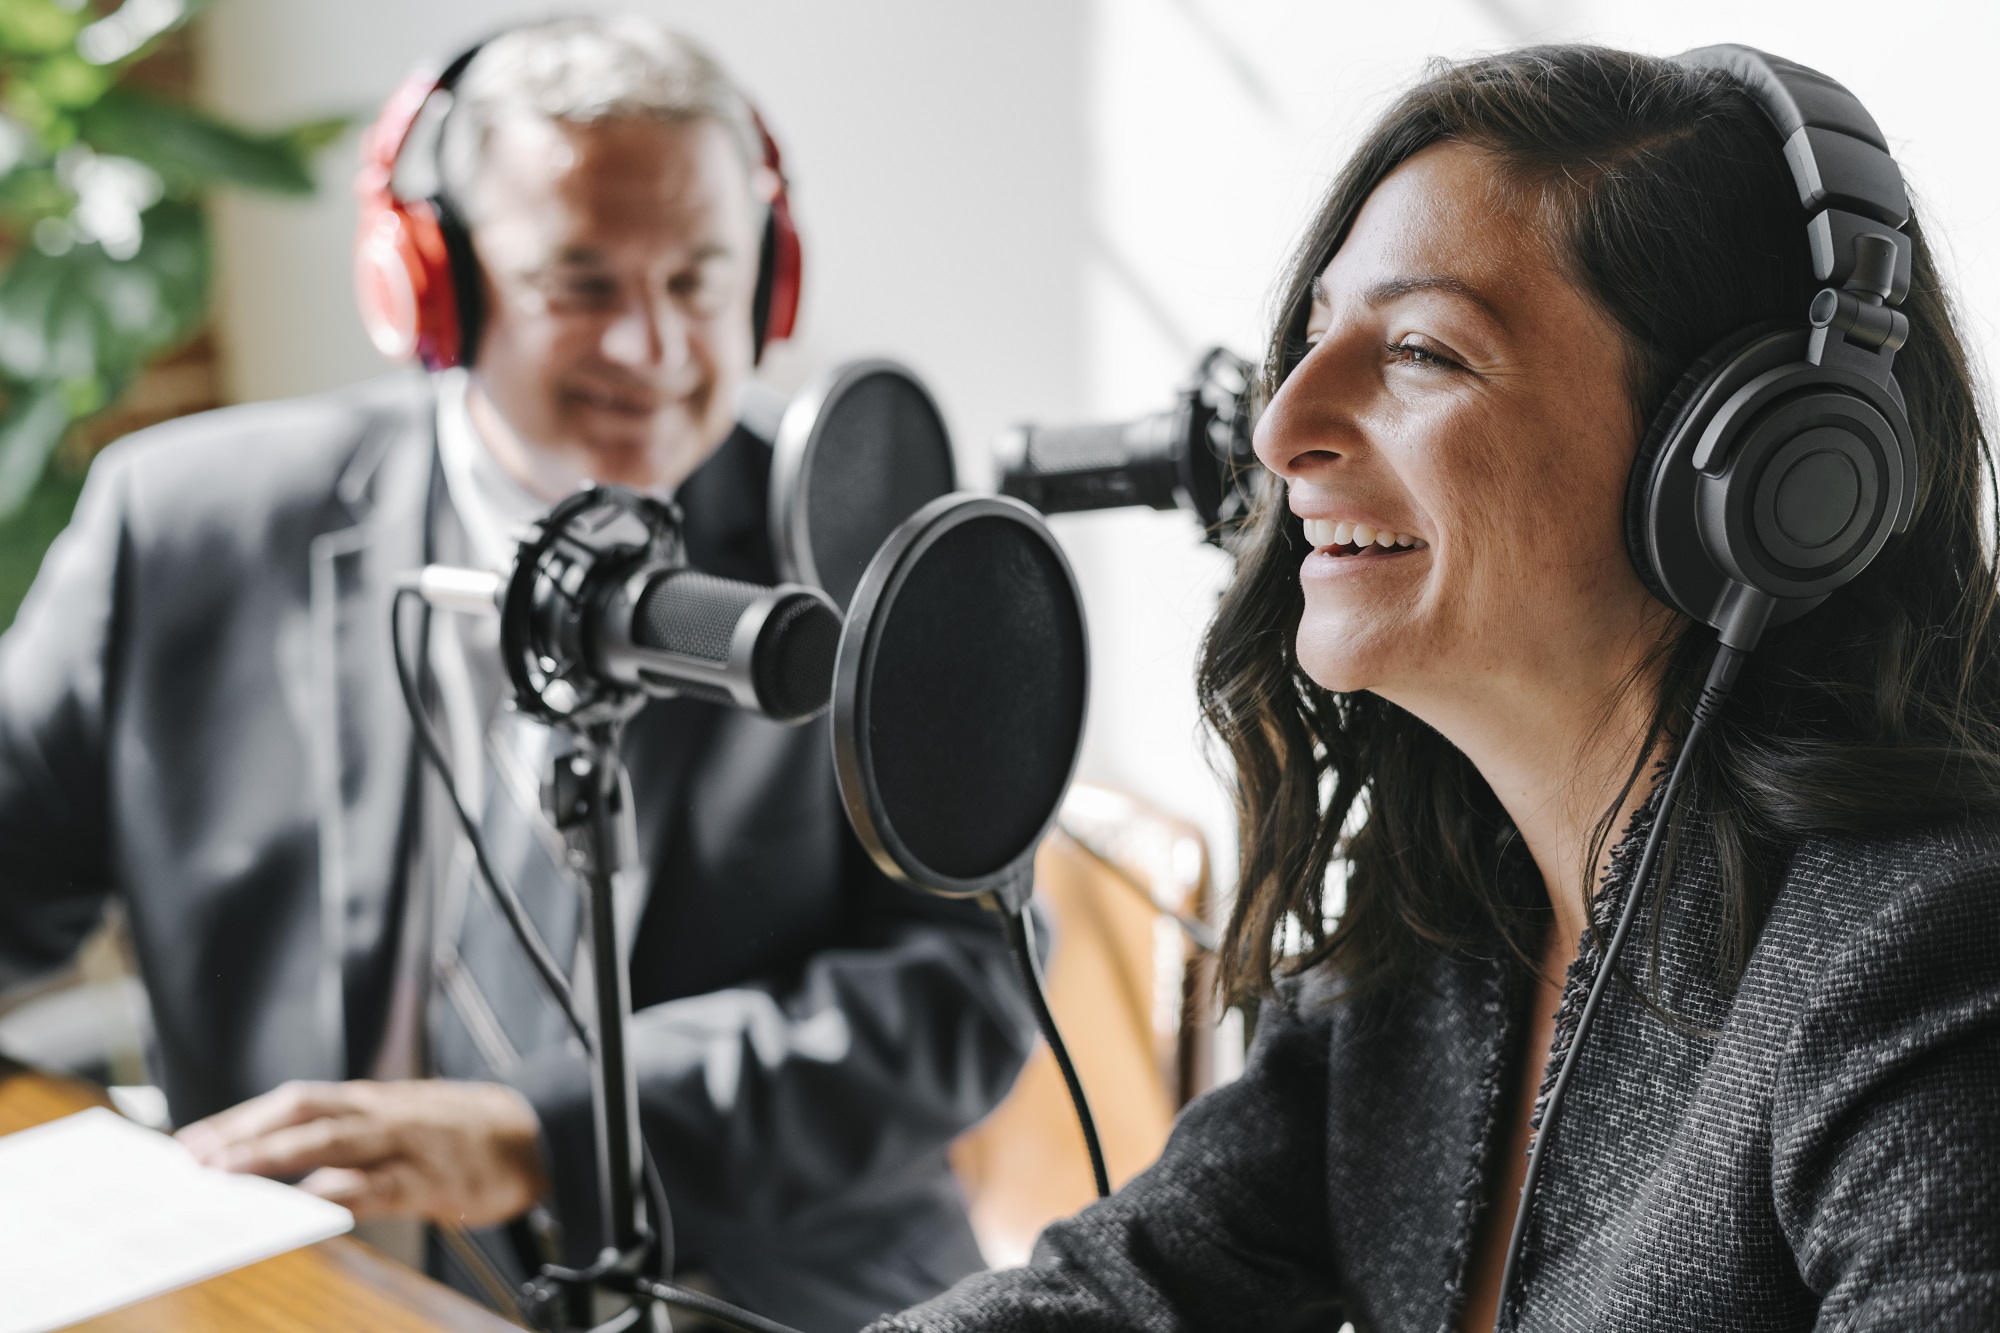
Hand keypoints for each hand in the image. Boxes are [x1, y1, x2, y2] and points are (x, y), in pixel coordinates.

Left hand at [176, 1079, 550, 1226]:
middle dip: (245, 1133)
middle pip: (304, 1112)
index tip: (191, 1140)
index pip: (297, 1101)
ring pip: (333, 1141)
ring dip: (276, 1155)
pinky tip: (306, 1206)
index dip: (242, 1118)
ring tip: (230, 1174)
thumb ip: (351, 1141)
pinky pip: (377, 1185)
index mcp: (372, 1102)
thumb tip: (285, 1166)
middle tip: (195, 1158)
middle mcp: (381, 1114)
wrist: (536, 1134)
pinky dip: (339, 1193)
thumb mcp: (402, 1125)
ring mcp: (405, 1143)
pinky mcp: (429, 1178)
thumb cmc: (459, 1135)